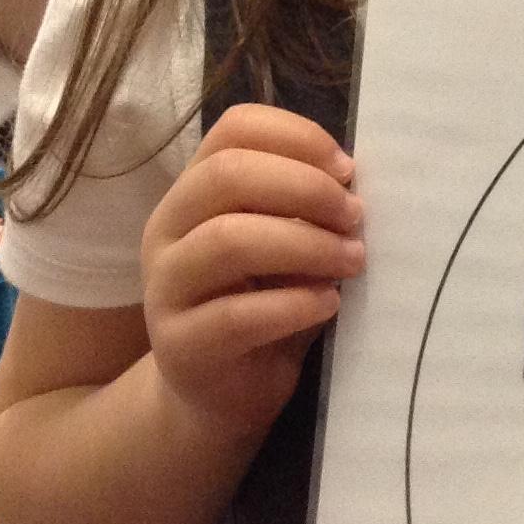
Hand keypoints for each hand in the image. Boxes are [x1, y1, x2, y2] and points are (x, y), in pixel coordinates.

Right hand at [140, 104, 362, 440]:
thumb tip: (356, 179)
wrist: (221, 394)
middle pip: (226, 176)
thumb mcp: (289, 246)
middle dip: (306, 189)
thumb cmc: (265, 304)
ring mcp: (165, 288)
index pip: (233, 130)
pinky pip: (237, 316)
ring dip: (307, 244)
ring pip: (228, 240)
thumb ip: (308, 209)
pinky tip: (328, 305)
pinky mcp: (181, 346)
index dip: (297, 137)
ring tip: (353, 261)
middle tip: (357, 216)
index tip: (348, 169)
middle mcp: (167, 229)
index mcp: (195, 192)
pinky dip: (294, 305)